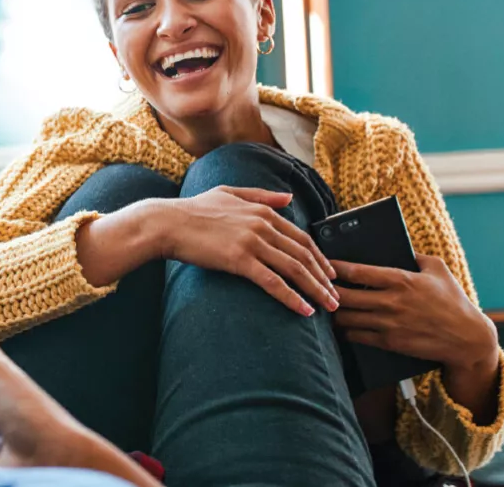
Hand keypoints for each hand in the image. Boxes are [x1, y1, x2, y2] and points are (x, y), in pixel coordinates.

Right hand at [161, 186, 338, 315]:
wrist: (167, 223)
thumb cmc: (194, 210)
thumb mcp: (231, 193)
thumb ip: (262, 196)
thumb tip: (289, 198)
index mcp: (263, 211)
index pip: (302, 238)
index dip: (319, 258)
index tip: (330, 275)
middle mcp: (263, 225)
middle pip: (303, 255)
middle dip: (323, 278)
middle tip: (336, 296)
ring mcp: (252, 242)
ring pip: (294, 269)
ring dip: (315, 290)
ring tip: (328, 307)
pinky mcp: (239, 259)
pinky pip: (273, 282)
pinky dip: (292, 297)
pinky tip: (304, 310)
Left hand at [332, 255, 498, 369]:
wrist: (467, 338)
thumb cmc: (453, 300)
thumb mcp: (437, 269)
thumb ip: (414, 256)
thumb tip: (397, 246)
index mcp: (401, 279)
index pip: (357, 271)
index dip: (335, 267)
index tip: (322, 262)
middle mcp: (391, 302)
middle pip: (345, 296)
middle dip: (326, 291)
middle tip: (316, 285)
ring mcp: (389, 324)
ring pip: (346, 318)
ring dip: (332, 312)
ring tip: (323, 305)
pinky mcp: (390, 343)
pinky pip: (357, 336)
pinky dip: (345, 331)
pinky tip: (339, 325)